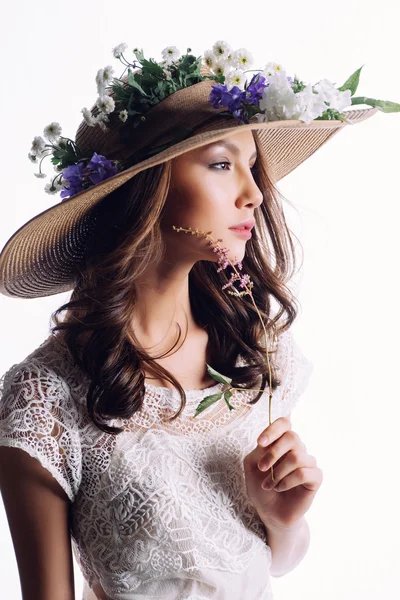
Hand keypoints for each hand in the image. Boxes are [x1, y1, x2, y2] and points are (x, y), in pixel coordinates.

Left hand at [243, 416, 322, 530]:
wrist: (269, 513)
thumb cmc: (260, 487)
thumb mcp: (252, 465)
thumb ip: (260, 449)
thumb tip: (271, 441)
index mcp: (281, 442)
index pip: (284, 423)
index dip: (273, 430)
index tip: (260, 443)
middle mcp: (297, 449)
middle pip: (292, 437)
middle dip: (273, 453)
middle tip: (262, 468)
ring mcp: (308, 463)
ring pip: (297, 457)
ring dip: (278, 472)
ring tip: (268, 484)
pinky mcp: (315, 478)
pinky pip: (304, 473)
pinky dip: (287, 481)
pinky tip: (280, 488)